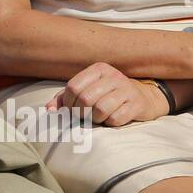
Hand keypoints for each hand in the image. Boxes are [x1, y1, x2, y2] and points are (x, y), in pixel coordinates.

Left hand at [48, 63, 167, 127]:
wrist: (142, 97)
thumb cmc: (107, 95)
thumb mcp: (87, 90)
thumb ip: (65, 97)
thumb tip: (49, 109)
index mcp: (98, 69)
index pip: (73, 87)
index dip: (67, 103)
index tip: (70, 110)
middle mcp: (113, 76)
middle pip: (85, 99)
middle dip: (80, 113)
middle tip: (83, 117)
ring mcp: (127, 89)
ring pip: (100, 110)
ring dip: (95, 120)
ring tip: (98, 118)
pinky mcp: (137, 104)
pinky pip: (116, 119)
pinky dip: (110, 123)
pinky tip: (112, 119)